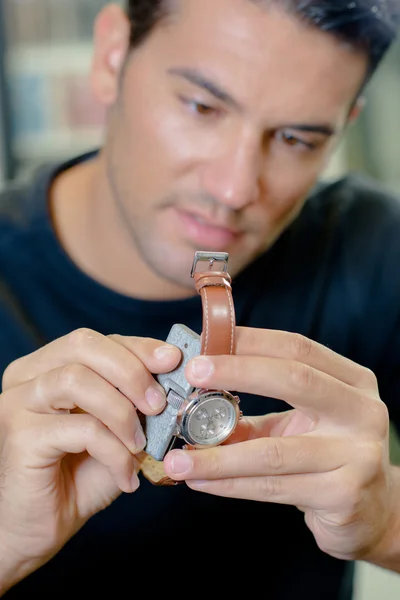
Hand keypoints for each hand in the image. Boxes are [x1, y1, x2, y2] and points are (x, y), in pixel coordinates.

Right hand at [0, 328, 180, 591]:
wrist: (35, 531)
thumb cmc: (76, 478)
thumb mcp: (114, 431)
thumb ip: (134, 402)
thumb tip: (175, 377)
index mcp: (48, 367)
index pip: (96, 341)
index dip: (138, 346)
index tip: (173, 360)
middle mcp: (27, 377)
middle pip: (82, 345)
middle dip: (131, 370)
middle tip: (160, 403)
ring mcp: (18, 403)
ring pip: (77, 379)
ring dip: (122, 411)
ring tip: (141, 444)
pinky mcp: (20, 436)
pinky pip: (81, 428)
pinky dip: (114, 451)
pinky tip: (127, 476)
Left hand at [163, 326, 394, 561]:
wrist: (370, 512)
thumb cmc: (326, 456)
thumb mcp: (297, 424)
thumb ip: (255, 409)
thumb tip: (196, 396)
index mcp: (351, 381)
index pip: (298, 348)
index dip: (251, 342)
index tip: (208, 342)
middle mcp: (362, 411)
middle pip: (295, 380)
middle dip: (237, 372)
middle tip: (193, 374)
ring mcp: (357, 454)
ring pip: (274, 451)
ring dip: (218, 455)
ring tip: (178, 457)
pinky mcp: (343, 494)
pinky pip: (272, 487)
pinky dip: (230, 484)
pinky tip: (201, 481)